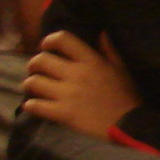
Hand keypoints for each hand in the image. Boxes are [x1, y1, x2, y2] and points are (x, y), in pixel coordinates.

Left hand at [22, 30, 138, 138]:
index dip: (49, 40)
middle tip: (37, 71)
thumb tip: (101, 32)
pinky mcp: (63, 113)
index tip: (46, 47)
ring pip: (33, 82)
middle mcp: (76, 74)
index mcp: (91, 61)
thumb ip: (109, 50)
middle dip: (34, 65)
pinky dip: (31, 106)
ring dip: (30, 84)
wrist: (129, 126)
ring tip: (35, 89)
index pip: (62, 39)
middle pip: (41, 60)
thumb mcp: (121, 69)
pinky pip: (35, 106)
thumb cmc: (126, 97)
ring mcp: (68, 94)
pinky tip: (35, 106)